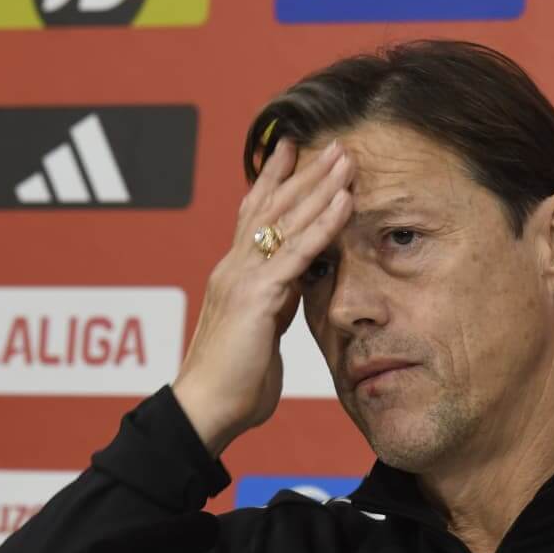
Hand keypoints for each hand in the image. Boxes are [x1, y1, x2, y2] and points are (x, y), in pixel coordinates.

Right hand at [173, 137, 355, 452]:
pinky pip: (298, 252)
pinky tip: (346, 200)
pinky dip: (324, 223)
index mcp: (234, 276)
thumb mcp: (261, 334)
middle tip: (333, 141)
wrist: (206, 411)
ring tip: (347, 156)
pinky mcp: (257, 297)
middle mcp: (234, 267)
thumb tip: (291, 291)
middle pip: (271, 206)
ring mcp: (243, 278)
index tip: (292, 150)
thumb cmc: (233, 385)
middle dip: (304, 172)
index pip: (253, 216)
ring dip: (320, 185)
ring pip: (286, 220)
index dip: (273, 181)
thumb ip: (273, 306)